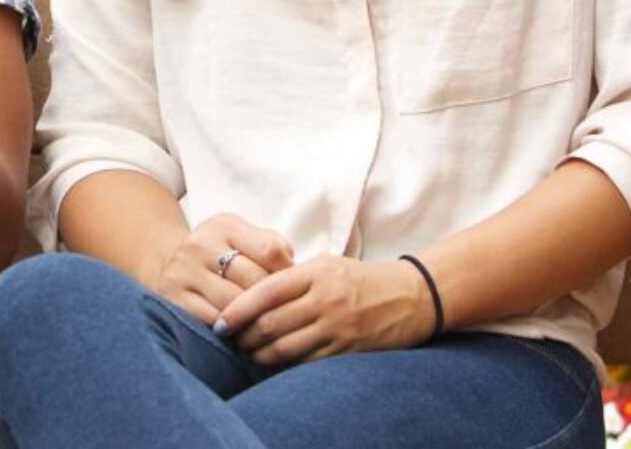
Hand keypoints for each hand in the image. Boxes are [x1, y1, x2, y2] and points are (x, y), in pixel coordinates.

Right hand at [146, 213, 294, 328]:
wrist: (170, 265)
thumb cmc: (221, 254)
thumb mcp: (243, 237)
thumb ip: (271, 246)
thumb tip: (295, 271)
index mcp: (224, 225)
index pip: (270, 250)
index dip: (288, 273)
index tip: (294, 288)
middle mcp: (199, 245)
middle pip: (253, 281)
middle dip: (274, 302)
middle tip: (288, 317)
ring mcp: (182, 273)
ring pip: (234, 305)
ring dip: (255, 321)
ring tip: (270, 330)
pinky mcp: (173, 300)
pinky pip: (212, 322)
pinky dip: (232, 332)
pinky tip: (244, 335)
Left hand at [215, 255, 437, 365]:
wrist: (411, 296)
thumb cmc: (360, 279)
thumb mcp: (326, 265)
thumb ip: (292, 277)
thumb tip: (250, 294)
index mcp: (315, 273)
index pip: (266, 291)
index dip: (238, 310)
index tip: (220, 322)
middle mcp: (325, 299)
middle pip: (271, 323)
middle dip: (244, 336)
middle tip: (228, 341)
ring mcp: (338, 327)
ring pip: (286, 347)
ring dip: (260, 355)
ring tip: (247, 354)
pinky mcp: (348, 349)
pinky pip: (308, 363)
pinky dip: (286, 366)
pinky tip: (275, 364)